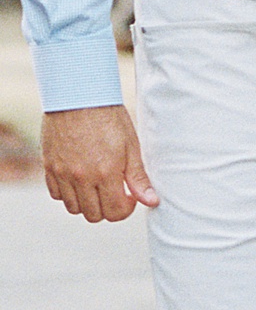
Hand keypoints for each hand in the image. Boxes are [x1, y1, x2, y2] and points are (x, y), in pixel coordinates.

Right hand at [42, 105, 157, 222]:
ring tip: (98, 183)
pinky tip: (79, 178)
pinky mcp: (49, 168)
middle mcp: (82, 178)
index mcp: (106, 172)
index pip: (115, 212)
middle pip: (94, 215)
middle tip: (115, 190)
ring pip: (74, 209)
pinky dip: (68, 193)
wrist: (79, 94)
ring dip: (88, 202)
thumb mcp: (130, 143)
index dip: (126, 208)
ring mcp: (63, 174)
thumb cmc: (108, 115)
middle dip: (108, 207)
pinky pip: (57, 195)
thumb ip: (138, 176)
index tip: (130, 195)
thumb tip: (151, 200)